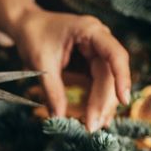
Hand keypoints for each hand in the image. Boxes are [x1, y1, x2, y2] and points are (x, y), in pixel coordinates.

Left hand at [0, 0, 130, 131]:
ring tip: (93, 125)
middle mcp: (99, 41)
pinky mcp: (91, 63)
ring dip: (102, 104)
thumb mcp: (40, 63)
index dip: (122, 77)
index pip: (115, 55)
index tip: (123, 100)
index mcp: (90, 31)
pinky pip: (98, 84)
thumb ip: (52, 90)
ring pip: (106, 82)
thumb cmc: (33, 36)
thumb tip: (59, 118)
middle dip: (103, 101)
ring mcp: (97, 52)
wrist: (26, 25)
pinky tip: (94, 117)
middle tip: (92, 125)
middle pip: (110, 74)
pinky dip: (95, 101)